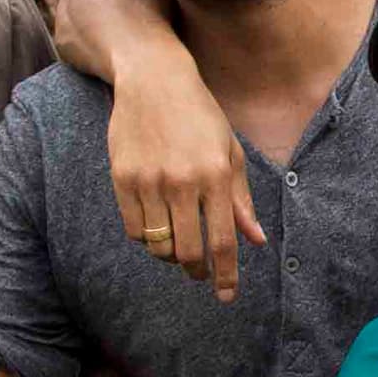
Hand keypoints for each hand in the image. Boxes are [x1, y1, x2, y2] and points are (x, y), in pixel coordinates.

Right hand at [107, 47, 263, 305]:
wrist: (153, 79)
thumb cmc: (200, 116)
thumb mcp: (230, 152)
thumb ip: (240, 200)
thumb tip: (255, 240)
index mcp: (215, 176)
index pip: (222, 241)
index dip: (225, 275)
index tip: (226, 296)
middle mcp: (181, 181)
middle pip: (187, 252)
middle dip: (196, 270)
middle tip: (200, 272)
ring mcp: (148, 181)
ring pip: (158, 246)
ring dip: (170, 255)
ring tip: (178, 245)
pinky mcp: (122, 178)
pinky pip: (134, 229)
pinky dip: (147, 238)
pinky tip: (157, 228)